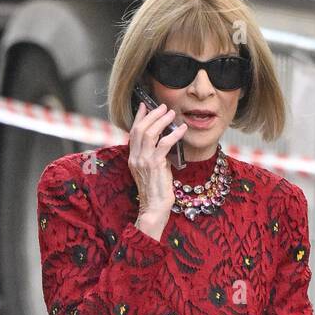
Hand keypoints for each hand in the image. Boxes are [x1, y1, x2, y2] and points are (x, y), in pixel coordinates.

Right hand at [128, 100, 187, 225]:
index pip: (133, 132)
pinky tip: (182, 130)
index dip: (139, 117)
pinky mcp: (155, 165)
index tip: (145, 105)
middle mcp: (136, 158)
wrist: (154, 209)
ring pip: (150, 132)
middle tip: (163, 107)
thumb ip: (155, 157)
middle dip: (152, 114)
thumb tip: (165, 144)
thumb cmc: (156, 193)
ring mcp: (144, 161)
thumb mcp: (152, 171)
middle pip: (140, 128)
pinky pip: (164, 144)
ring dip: (162, 120)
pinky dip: (174, 134)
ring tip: (172, 114)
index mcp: (133, 159)